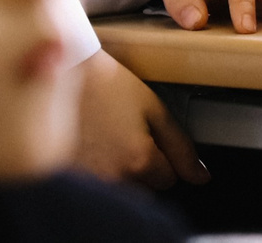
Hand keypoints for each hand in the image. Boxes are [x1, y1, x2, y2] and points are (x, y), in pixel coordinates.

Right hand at [72, 49, 207, 188]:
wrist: (59, 72)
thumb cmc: (104, 82)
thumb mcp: (152, 106)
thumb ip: (181, 145)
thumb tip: (201, 177)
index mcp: (138, 160)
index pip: (169, 178)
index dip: (161, 154)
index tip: (145, 133)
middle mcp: (114, 178)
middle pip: (145, 188)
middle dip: (141, 167)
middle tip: (124, 132)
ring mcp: (88, 182)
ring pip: (121, 189)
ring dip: (119, 171)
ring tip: (106, 138)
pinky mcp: (68, 178)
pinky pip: (95, 186)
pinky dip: (97, 171)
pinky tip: (90, 147)